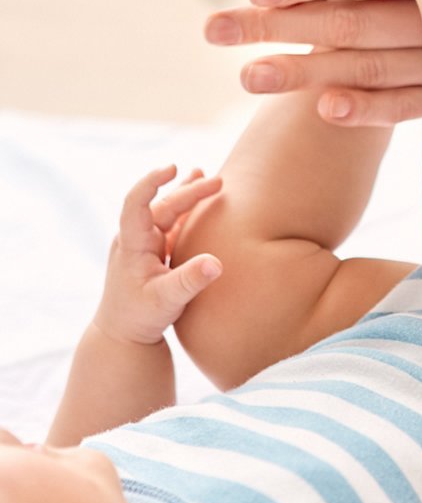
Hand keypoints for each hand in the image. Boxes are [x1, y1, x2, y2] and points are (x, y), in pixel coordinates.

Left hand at [95, 166, 222, 346]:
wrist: (122, 334)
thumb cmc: (139, 318)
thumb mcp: (166, 302)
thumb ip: (190, 281)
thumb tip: (216, 263)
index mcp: (132, 245)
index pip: (135, 204)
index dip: (151, 182)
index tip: (171, 168)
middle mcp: (136, 238)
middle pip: (163, 205)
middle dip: (190, 191)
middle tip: (219, 182)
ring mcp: (145, 243)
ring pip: (168, 211)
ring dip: (187, 194)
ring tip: (206, 176)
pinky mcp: (155, 250)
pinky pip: (172, 223)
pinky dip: (187, 210)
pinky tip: (200, 197)